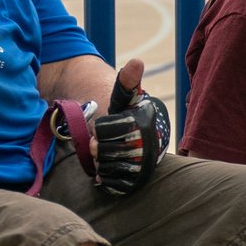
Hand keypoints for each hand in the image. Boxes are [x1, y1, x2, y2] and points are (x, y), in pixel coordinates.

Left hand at [87, 61, 168, 195]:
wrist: (136, 140)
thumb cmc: (126, 115)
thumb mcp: (124, 97)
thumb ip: (127, 82)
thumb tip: (136, 62)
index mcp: (143, 125)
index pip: (105, 130)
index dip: (99, 130)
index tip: (103, 127)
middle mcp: (148, 148)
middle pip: (104, 151)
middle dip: (97, 147)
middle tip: (99, 143)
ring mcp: (144, 168)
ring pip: (106, 168)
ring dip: (99, 162)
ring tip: (105, 155)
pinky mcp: (137, 183)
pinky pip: (112, 184)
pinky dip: (104, 177)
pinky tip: (107, 168)